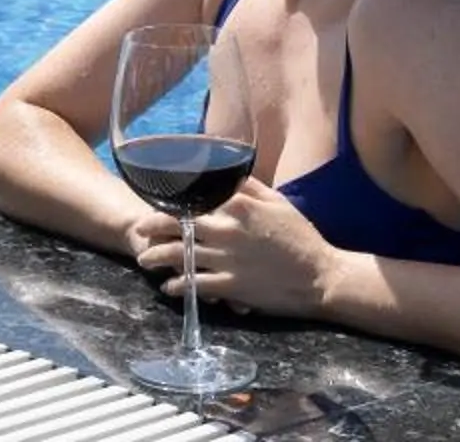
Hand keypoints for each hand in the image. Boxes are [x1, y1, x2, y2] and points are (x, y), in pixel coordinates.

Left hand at [129, 177, 348, 320]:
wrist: (321, 276)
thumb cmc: (301, 237)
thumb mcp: (278, 202)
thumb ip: (249, 186)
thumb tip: (227, 172)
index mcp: (238, 206)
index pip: (194, 198)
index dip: (170, 200)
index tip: (155, 202)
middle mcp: (227, 230)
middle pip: (179, 226)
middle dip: (153, 227)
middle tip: (138, 230)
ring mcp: (227, 259)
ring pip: (181, 256)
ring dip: (158, 257)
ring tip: (145, 260)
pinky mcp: (232, 286)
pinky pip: (196, 285)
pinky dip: (179, 286)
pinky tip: (170, 287)